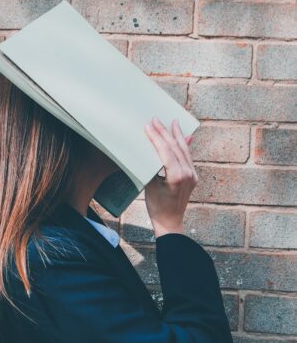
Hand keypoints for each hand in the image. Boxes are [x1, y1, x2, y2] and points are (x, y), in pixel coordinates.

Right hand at [143, 117, 196, 238]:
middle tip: (156, 119)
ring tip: (173, 122)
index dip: (157, 137)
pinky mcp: (193, 177)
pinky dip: (184, 146)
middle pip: (176, 148)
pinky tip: (184, 136)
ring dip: (177, 135)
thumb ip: (154, 166)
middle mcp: (188, 174)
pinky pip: (188, 157)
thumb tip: (153, 150)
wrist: (170, 223)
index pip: (166, 151)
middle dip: (165, 132)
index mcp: (177, 176)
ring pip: (184, 150)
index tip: (149, 125)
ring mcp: (193, 175)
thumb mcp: (150, 185)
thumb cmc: (157, 207)